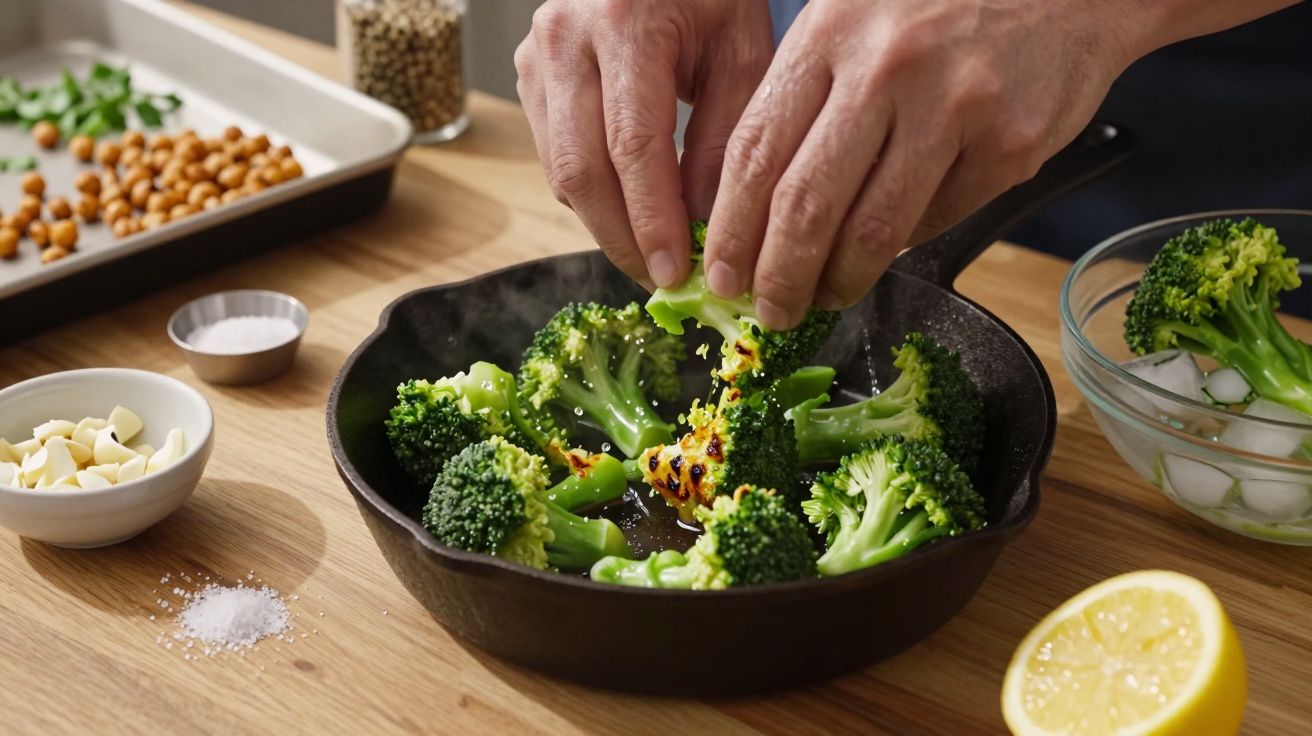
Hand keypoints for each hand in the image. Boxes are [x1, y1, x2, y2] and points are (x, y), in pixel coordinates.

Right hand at [515, 0, 774, 288]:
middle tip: (661, 282)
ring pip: (560, 171)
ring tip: (652, 257)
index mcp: (624, 21)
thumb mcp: (740, 48)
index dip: (652, 219)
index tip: (676, 273)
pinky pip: (554, 156)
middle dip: (621, 240)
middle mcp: (565, 37)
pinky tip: (631, 213)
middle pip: (581, 169)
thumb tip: (705, 227)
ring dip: (605, 225)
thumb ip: (724, 136)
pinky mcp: (528, 73)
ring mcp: (536, 55)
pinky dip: (593, 195)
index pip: (632, 145)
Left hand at [703, 0, 1141, 328]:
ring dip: (841, 281)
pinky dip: (908, 244)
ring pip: (873, 230)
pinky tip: (894, 244)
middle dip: (778, 277)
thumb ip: (807, 99)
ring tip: (826, 297)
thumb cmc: (944, 4)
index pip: (754, 153)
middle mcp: (885, 68)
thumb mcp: (855, 20)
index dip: (730, 229)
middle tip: (771, 312)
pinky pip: (939, 220)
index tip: (720, 274)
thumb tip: (757, 213)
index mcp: (830, 35)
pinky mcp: (1009, 143)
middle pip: (805, 205)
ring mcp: (952, 106)